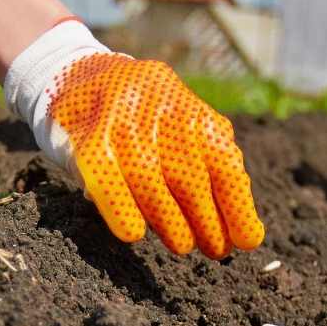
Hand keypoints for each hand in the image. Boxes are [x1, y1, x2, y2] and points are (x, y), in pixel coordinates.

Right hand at [4, 21, 265, 258]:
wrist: (78, 75)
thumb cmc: (142, 118)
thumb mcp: (181, 124)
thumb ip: (206, 161)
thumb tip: (237, 224)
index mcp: (190, 112)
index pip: (224, 165)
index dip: (237, 207)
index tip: (247, 240)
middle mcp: (160, 115)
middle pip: (190, 181)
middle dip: (208, 223)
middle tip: (216, 250)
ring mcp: (123, 128)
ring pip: (152, 186)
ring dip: (171, 224)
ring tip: (183, 245)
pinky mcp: (89, 142)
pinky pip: (110, 184)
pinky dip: (124, 212)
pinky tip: (134, 233)